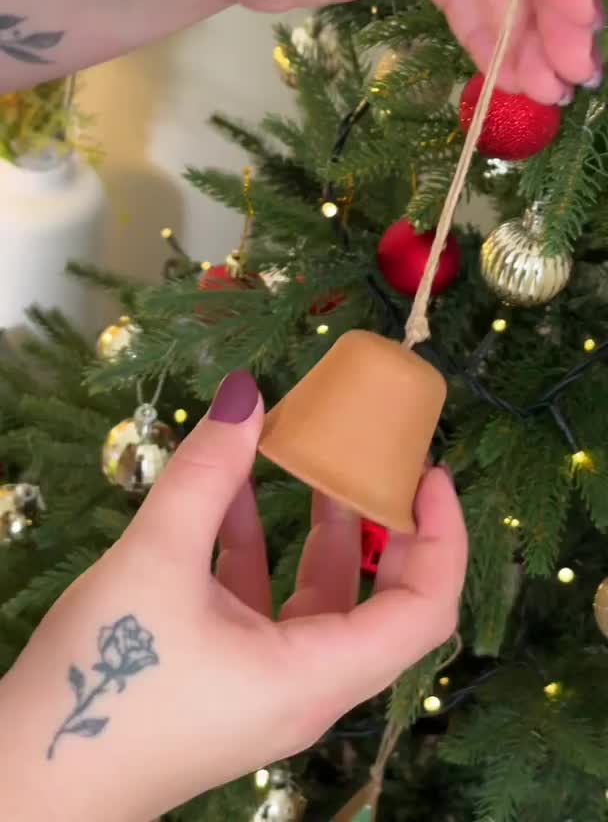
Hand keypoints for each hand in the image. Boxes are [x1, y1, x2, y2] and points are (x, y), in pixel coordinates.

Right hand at [0, 371, 465, 821]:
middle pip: (379, 599)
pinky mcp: (226, 677)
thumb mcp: (155, 562)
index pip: (425, 611)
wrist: (29, 781)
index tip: (429, 471)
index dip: (443, 536)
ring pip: (316, 597)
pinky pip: (263, 604)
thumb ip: (204, 474)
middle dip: (381, 521)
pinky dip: (256, 548)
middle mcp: (305, 686)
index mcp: (315, 675)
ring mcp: (266, 684)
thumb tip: (246, 394)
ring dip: (313, 527)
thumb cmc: (106, 681)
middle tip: (375, 454)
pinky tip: (226, 495)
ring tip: (303, 455)